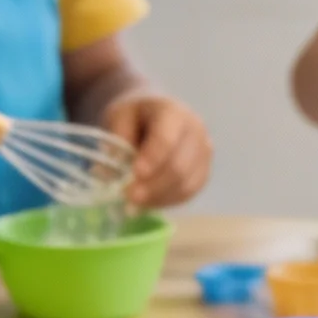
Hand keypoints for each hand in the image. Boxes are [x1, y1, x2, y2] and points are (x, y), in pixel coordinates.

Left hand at [101, 92, 212, 207]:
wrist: (154, 115)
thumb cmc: (135, 116)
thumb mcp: (118, 117)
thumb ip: (117, 139)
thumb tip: (113, 170)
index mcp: (173, 112)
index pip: (166, 138)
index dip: (152, 158)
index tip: (135, 174)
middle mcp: (195, 130)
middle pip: (179, 165)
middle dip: (153, 186)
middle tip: (128, 198)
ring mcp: (203, 151)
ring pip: (186, 184)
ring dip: (158, 198)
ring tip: (133, 205)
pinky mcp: (203, 170)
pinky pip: (188, 192)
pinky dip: (167, 201)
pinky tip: (147, 203)